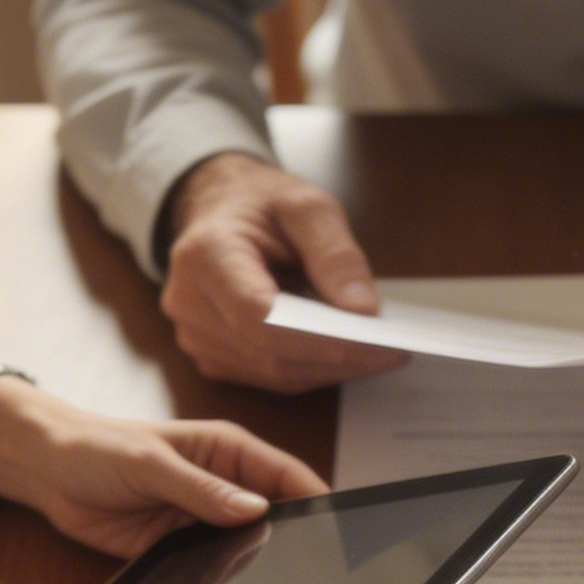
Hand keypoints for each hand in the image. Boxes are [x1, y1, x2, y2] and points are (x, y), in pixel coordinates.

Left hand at [0, 381, 326, 558]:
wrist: (46, 471)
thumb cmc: (97, 448)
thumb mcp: (151, 463)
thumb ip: (203, 489)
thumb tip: (255, 509)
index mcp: (229, 454)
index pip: (290, 478)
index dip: (319, 502)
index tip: (340, 530)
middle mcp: (225, 489)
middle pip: (278, 519)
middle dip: (294, 542)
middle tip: (311, 573)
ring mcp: (206, 523)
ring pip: (248, 551)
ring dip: (255, 568)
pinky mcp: (182, 552)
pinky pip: (213, 572)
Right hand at [160, 153, 408, 391]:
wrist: (220, 212)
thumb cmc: (260, 205)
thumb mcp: (305, 205)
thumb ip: (335, 252)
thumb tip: (363, 309)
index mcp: (205, 256)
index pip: (260, 318)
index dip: (320, 339)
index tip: (375, 342)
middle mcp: (190, 304)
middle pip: (270, 354)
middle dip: (338, 358)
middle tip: (393, 351)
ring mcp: (197, 337)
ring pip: (273, 374)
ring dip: (330, 369)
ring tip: (378, 354)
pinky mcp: (213, 357)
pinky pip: (269, 377)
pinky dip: (312, 370)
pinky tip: (346, 356)